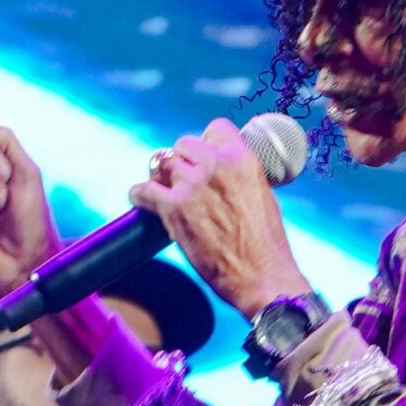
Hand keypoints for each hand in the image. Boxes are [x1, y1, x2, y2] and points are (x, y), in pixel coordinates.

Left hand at [128, 120, 306, 314]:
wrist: (262, 277)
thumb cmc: (266, 245)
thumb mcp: (262, 195)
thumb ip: (239, 176)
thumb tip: (223, 173)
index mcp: (242, 158)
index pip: (215, 128)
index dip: (207, 143)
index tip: (203, 159)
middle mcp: (215, 165)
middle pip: (183, 144)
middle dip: (181, 161)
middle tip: (182, 180)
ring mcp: (191, 185)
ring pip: (161, 164)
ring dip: (160, 177)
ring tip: (162, 191)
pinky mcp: (173, 209)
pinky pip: (143, 190)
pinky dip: (139, 195)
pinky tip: (141, 200)